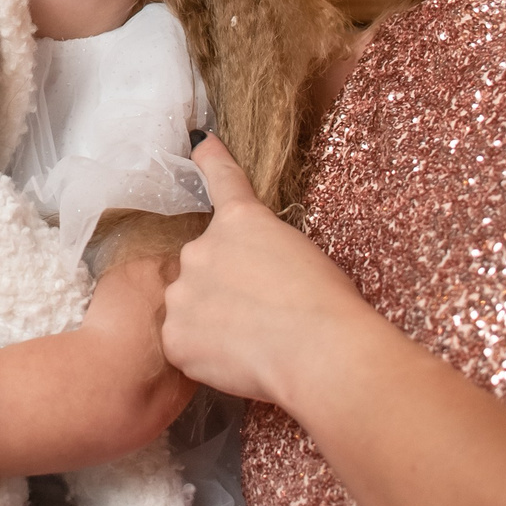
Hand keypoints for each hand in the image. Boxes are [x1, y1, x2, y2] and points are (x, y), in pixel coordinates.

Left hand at [160, 137, 376, 407]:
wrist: (320, 351)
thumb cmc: (329, 304)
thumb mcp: (302, 254)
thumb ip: (262, 254)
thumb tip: (250, 276)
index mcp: (240, 221)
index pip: (222, 179)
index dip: (210, 159)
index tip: (198, 142)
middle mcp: (200, 249)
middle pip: (204, 264)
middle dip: (223, 286)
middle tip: (261, 315)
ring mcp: (183, 293)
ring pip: (191, 306)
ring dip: (212, 321)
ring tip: (253, 343)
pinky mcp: (176, 337)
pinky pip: (185, 345)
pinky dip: (205, 355)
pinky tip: (238, 363)